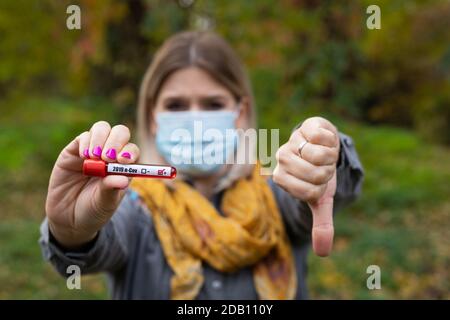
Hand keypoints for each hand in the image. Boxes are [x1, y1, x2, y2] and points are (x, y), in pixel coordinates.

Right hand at [45, 121, 139, 248]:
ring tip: (94, 157)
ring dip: (100, 139)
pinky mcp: (74, 151)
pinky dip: (85, 142)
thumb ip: (111, 189)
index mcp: (124, 167)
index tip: (123, 161)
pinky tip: (84, 156)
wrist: (68, 219)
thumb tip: (123, 180)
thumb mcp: (105, 204)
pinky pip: (82, 137)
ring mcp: (93, 151)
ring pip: (102, 129)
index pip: (132, 150)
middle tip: (108, 157)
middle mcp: (111, 155)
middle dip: (116, 140)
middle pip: (120, 133)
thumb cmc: (93, 211)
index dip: (129, 151)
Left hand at [273, 117, 339, 256]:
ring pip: (318, 155)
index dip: (320, 188)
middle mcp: (283, 159)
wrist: (322, 148)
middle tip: (322, 168)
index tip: (318, 183)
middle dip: (326, 173)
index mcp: (283, 178)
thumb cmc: (319, 175)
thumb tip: (323, 253)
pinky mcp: (306, 126)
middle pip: (314, 174)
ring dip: (329, 158)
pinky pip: (321, 136)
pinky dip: (330, 141)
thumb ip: (321, 224)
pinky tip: (324, 141)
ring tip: (323, 155)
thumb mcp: (322, 200)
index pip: (308, 191)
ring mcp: (293, 141)